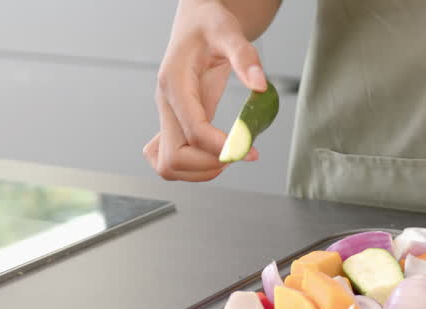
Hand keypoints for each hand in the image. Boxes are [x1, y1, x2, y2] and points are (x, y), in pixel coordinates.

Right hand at [144, 0, 265, 181]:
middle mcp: (165, 104)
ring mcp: (167, 116)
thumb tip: (260, 86)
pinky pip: (170, 158)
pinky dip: (192, 167)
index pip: (193, 132)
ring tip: (230, 155)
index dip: (222, 148)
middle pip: (172, 158)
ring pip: (168, 165)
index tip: (249, 150)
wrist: (196, 21)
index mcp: (174, 83)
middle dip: (208, 165)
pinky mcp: (174, 123)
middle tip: (238, 153)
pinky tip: (216, 155)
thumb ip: (245, 56)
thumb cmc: (209, 24)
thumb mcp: (229, 31)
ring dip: (200, 171)